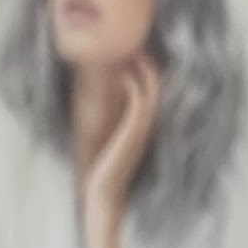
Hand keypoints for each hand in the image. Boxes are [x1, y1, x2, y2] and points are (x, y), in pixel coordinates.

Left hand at [78, 55, 160, 247]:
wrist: (100, 199)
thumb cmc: (98, 176)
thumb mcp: (103, 147)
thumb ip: (105, 131)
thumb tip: (91, 116)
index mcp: (139, 130)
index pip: (150, 95)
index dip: (146, 75)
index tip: (134, 56)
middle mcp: (144, 128)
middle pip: (155, 89)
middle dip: (149, 67)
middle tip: (138, 47)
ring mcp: (140, 131)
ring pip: (150, 92)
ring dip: (143, 71)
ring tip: (134, 53)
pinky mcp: (131, 134)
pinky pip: (139, 102)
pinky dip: (133, 85)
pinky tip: (124, 75)